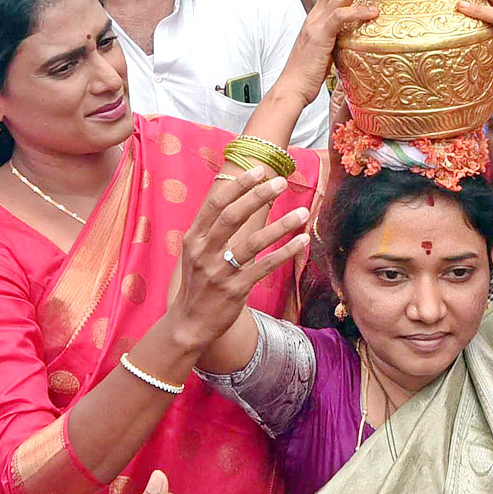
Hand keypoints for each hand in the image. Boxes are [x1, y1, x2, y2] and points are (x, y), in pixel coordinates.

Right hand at [169, 167, 310, 351]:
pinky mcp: (234, 290)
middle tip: (281, 182)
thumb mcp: (196, 252)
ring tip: (303, 212)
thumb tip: (234, 196)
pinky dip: (284, 252)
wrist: (189, 323)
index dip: (238, 186)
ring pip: (252, 243)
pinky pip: (263, 267)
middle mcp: (204, 252)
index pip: (215, 204)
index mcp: (194, 238)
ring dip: (280, 226)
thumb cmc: (198, 282)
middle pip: (232, 217)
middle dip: (258, 196)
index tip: (259, 170)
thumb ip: (211, 228)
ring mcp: (218, 272)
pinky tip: (302, 241)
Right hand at [275, 0, 377, 106]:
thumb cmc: (309, 73)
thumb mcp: (327, 49)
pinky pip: (341, 17)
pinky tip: (374, 10)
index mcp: (317, 16)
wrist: (292, 88)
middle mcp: (315, 14)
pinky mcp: (321, 35)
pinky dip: (357, 11)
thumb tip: (354, 35)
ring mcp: (317, 23)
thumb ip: (339, 37)